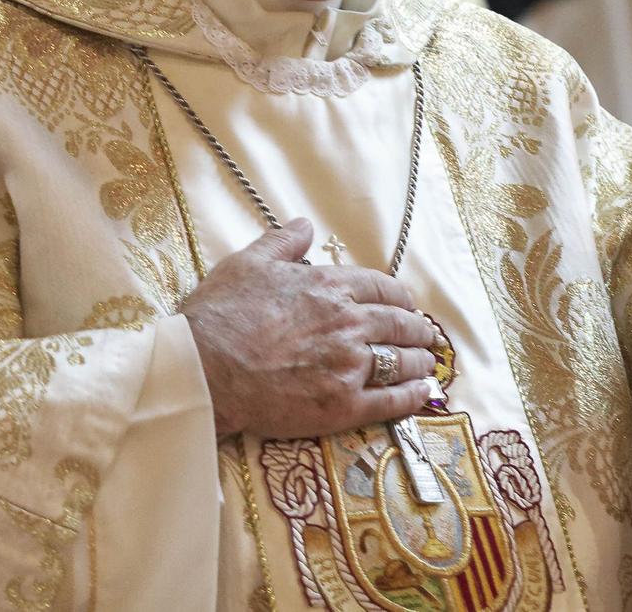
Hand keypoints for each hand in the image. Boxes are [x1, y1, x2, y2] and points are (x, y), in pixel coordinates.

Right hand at [181, 218, 439, 438]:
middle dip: (417, 330)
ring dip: (419, 361)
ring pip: (399, 361)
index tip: (408, 304)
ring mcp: (349, 365)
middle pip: (398, 324)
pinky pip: (389, 401)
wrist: (204, 369)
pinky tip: (421, 395)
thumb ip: (282, 242)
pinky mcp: (342, 406)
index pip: (381, 287)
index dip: (399, 296)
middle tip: (426, 335)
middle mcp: (348, 323)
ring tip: (427, 364)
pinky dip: (410, 397)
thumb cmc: (220, 315)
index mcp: (329, 286)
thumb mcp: (248, 263)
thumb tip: (304, 225)